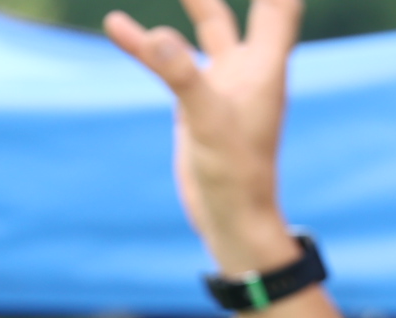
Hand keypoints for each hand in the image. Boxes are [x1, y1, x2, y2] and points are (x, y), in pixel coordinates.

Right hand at [106, 0, 303, 275]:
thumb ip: (183, 77)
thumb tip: (157, 39)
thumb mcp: (207, 123)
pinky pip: (168, 61)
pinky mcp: (196, 99)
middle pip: (249, 1)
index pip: (280, 1)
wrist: (229, 218)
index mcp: (266, 64)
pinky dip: (145, 43)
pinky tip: (115, 23)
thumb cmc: (235, 175)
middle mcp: (249, 65)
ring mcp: (223, 80)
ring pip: (209, 21)